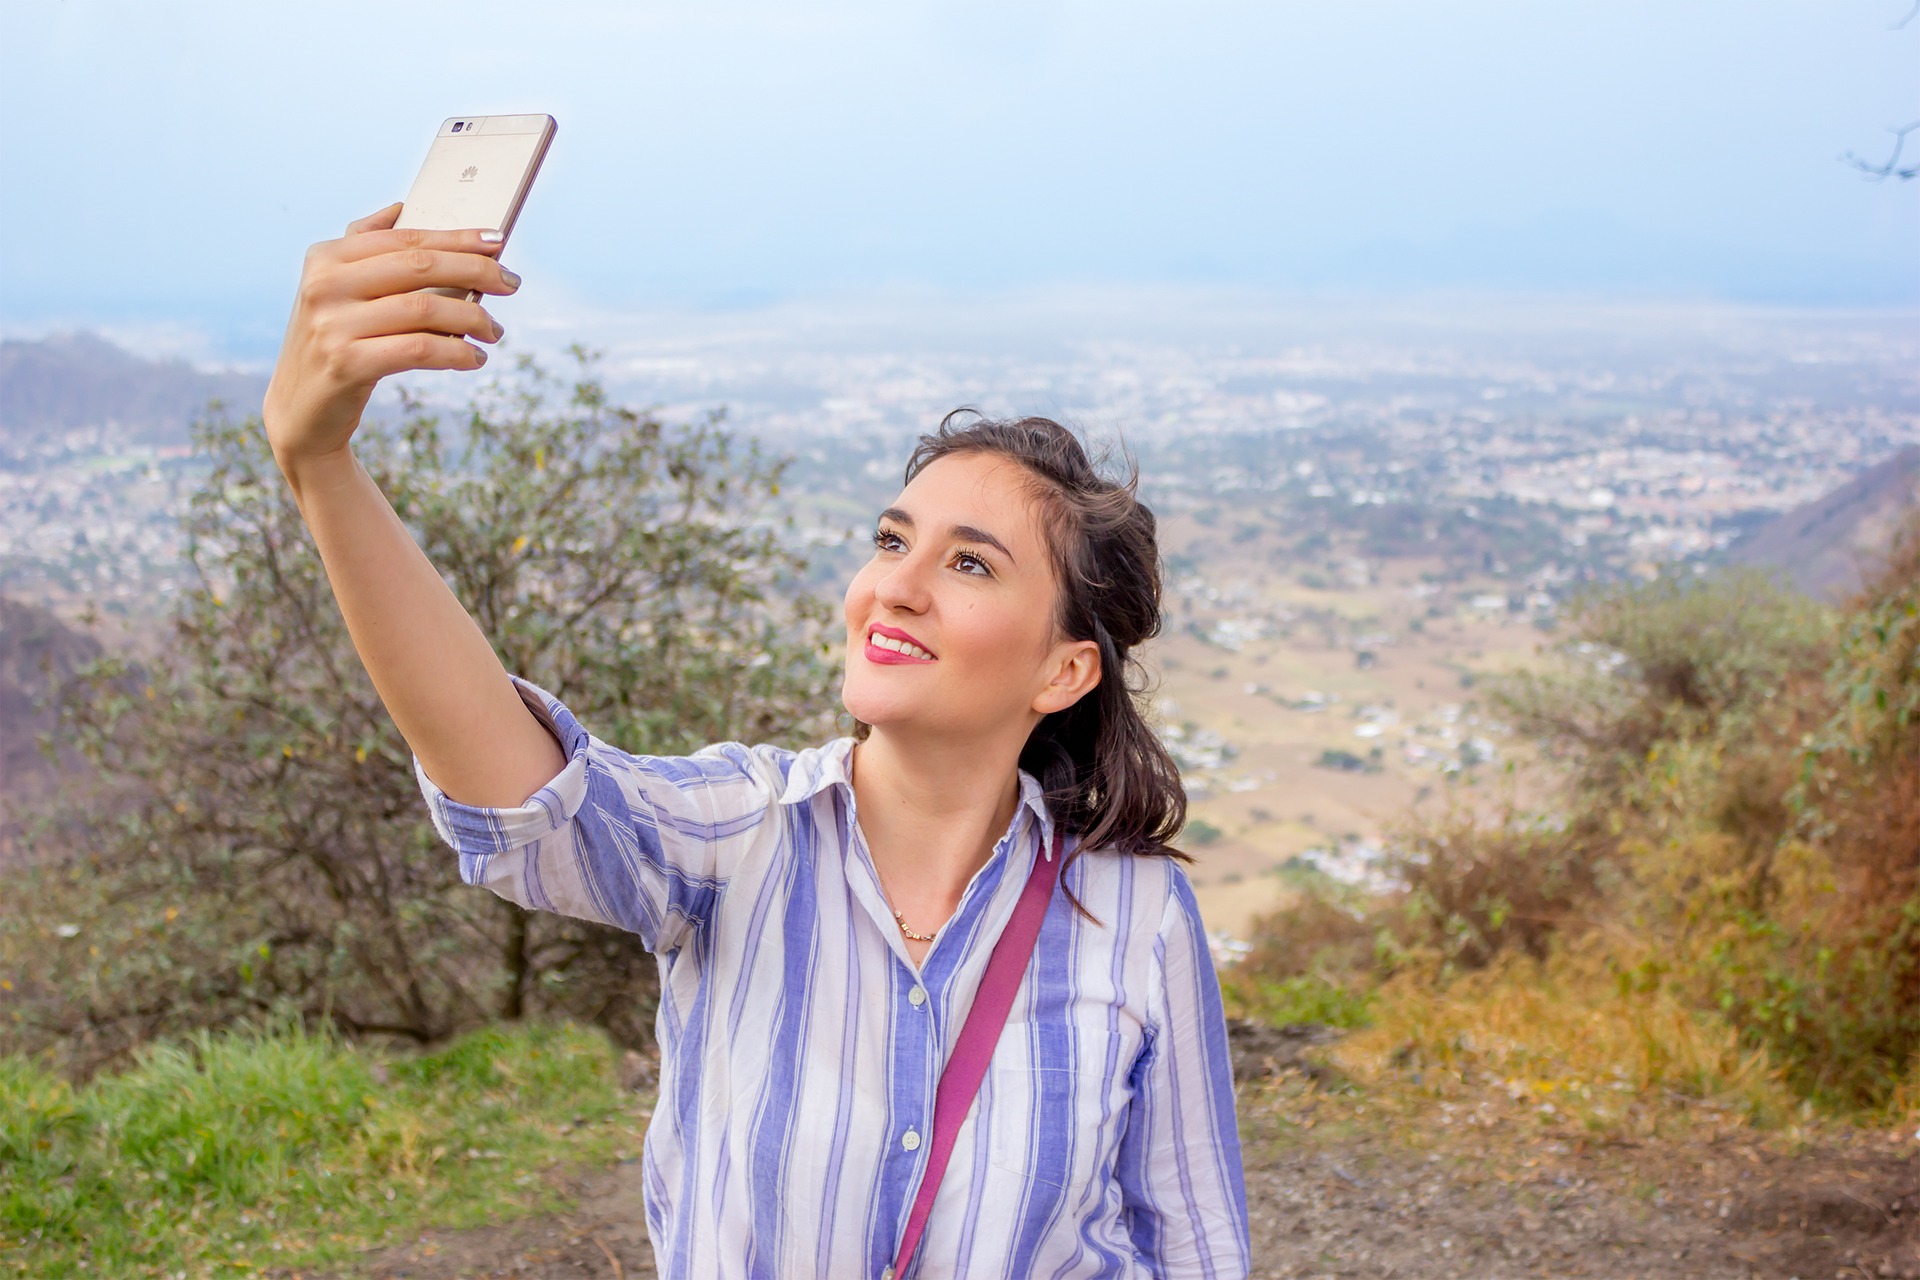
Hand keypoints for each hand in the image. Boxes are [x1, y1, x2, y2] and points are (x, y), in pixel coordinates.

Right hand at [263, 202, 519, 471]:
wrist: (300, 410)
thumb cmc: (333, 343)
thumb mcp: (336, 291)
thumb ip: (363, 247)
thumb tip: (400, 208)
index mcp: (325, 257)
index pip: (405, 238)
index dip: (457, 237)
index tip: (498, 240)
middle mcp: (324, 285)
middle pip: (419, 266)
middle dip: (475, 271)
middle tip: (511, 283)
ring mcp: (332, 324)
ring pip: (424, 309)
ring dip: (472, 319)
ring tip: (494, 330)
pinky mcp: (346, 363)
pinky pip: (418, 350)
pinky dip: (455, 353)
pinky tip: (475, 358)